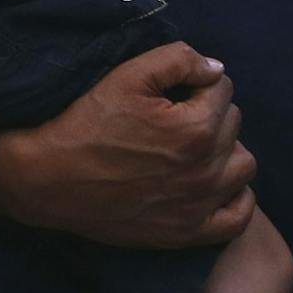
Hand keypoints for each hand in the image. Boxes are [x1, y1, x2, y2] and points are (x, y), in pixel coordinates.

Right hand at [0, 42, 257, 246]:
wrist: (49, 179)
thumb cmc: (87, 122)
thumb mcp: (129, 75)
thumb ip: (180, 59)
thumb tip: (215, 68)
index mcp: (197, 127)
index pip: (223, 88)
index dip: (196, 83)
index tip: (169, 92)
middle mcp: (206, 169)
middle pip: (234, 123)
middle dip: (210, 112)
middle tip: (173, 117)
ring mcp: (199, 205)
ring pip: (243, 165)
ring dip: (226, 150)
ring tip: (194, 146)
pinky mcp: (187, 233)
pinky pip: (239, 217)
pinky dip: (234, 198)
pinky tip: (213, 183)